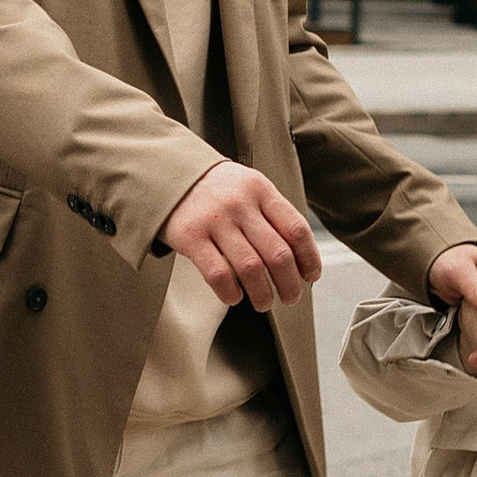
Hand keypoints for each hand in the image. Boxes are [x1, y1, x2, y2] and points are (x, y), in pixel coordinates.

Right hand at [161, 160, 321, 310]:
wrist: (165, 172)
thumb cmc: (216, 188)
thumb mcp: (248, 186)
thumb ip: (272, 213)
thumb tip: (301, 256)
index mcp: (261, 189)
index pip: (296, 229)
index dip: (309, 258)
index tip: (311, 276)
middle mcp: (240, 203)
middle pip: (278, 253)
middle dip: (290, 284)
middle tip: (291, 298)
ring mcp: (215, 220)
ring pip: (251, 268)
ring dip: (263, 294)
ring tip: (264, 304)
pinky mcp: (190, 236)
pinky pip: (218, 273)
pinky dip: (230, 292)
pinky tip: (234, 298)